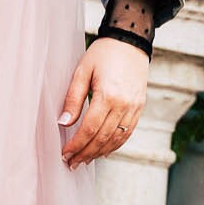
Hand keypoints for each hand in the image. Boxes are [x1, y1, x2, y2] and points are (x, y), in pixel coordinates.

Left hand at [57, 38, 147, 166]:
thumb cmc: (104, 53)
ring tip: (85, 160)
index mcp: (108, 95)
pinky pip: (128, 132)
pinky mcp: (139, 107)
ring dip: (100, 152)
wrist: (130, 41)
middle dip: (86, 153)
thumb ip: (73, 98)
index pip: (90, 129)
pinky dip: (115, 144)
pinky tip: (103, 150)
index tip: (65, 153)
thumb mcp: (83, 70)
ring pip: (117, 139)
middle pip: (103, 138)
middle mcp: (124, 104)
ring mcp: (134, 107)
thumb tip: (63, 123)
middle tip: (72, 163)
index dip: (77, 144)